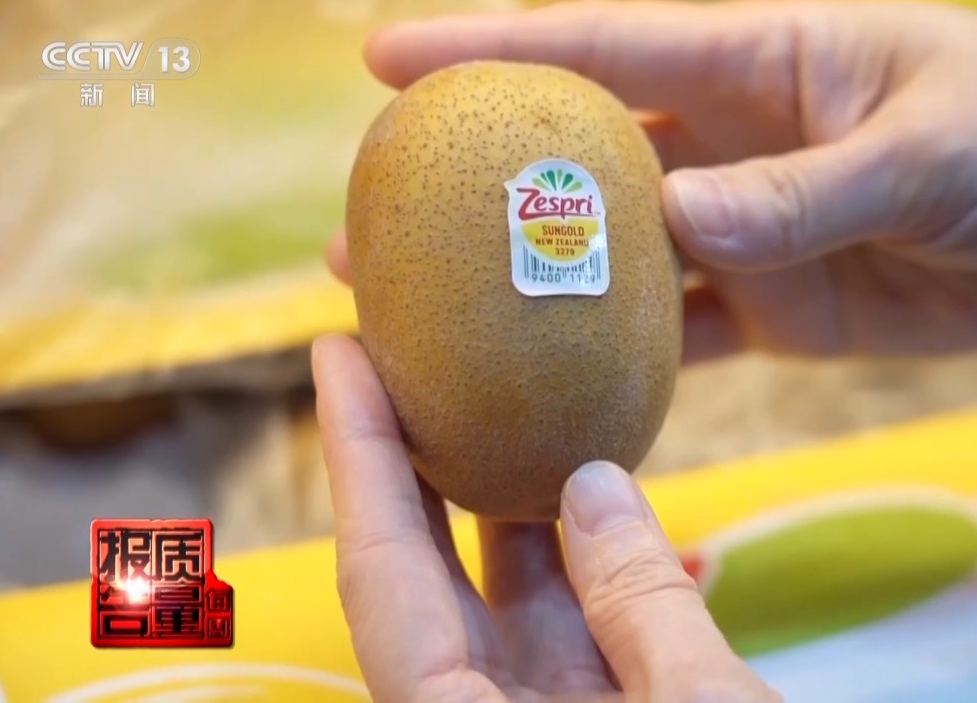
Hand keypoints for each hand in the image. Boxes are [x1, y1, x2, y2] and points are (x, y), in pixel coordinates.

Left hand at [311, 333, 780, 701]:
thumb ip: (639, 601)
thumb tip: (589, 481)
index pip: (383, 573)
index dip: (357, 453)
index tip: (337, 353)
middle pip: (425, 575)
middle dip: (413, 457)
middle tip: (405, 348)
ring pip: (505, 597)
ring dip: (506, 496)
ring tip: (502, 390)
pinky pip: (573, 628)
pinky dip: (582, 558)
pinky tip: (594, 488)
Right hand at [327, 0, 976, 359]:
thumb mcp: (930, 149)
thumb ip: (808, 192)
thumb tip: (681, 223)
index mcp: (759, 65)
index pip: (604, 47)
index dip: (491, 51)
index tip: (384, 62)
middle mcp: (732, 145)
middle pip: (581, 171)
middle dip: (476, 197)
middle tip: (369, 232)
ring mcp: (749, 231)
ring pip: (615, 263)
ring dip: (528, 293)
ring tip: (428, 319)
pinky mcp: (780, 308)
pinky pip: (684, 336)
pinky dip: (623, 365)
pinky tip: (553, 393)